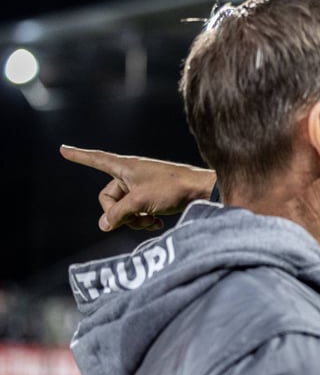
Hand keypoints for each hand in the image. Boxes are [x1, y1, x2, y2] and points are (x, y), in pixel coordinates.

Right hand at [60, 145, 216, 231]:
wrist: (202, 190)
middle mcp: (131, 174)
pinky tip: (158, 223)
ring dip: (134, 219)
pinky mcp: (153, 196)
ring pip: (124, 208)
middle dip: (119, 213)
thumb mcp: (140, 202)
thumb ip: (118, 214)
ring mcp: (142, 185)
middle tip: (136, 219)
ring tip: (150, 221)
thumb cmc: (172, 189)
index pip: (96, 159)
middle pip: (109, 198)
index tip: (62, 149)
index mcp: (124, 167)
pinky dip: (144, 219)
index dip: (79, 156)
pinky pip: (138, 210)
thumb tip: (103, 225)